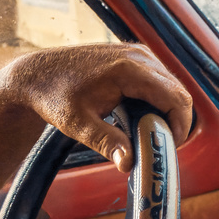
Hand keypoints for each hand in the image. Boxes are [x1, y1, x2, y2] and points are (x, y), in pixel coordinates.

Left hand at [5, 44, 192, 171]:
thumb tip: (128, 164)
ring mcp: (138, 53)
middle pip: (179, 92)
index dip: (180, 125)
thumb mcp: (79, 124)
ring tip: (150, 134)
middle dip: (176, 122)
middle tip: (161, 146)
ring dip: (168, 112)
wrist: (37, 74)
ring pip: (172, 86)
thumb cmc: (54, 95)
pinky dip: (159, 101)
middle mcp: (139, 56)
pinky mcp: (135, 57)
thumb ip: (107, 142)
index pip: (175, 97)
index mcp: (128, 69)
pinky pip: (161, 81)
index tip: (170, 147)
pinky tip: (141, 118)